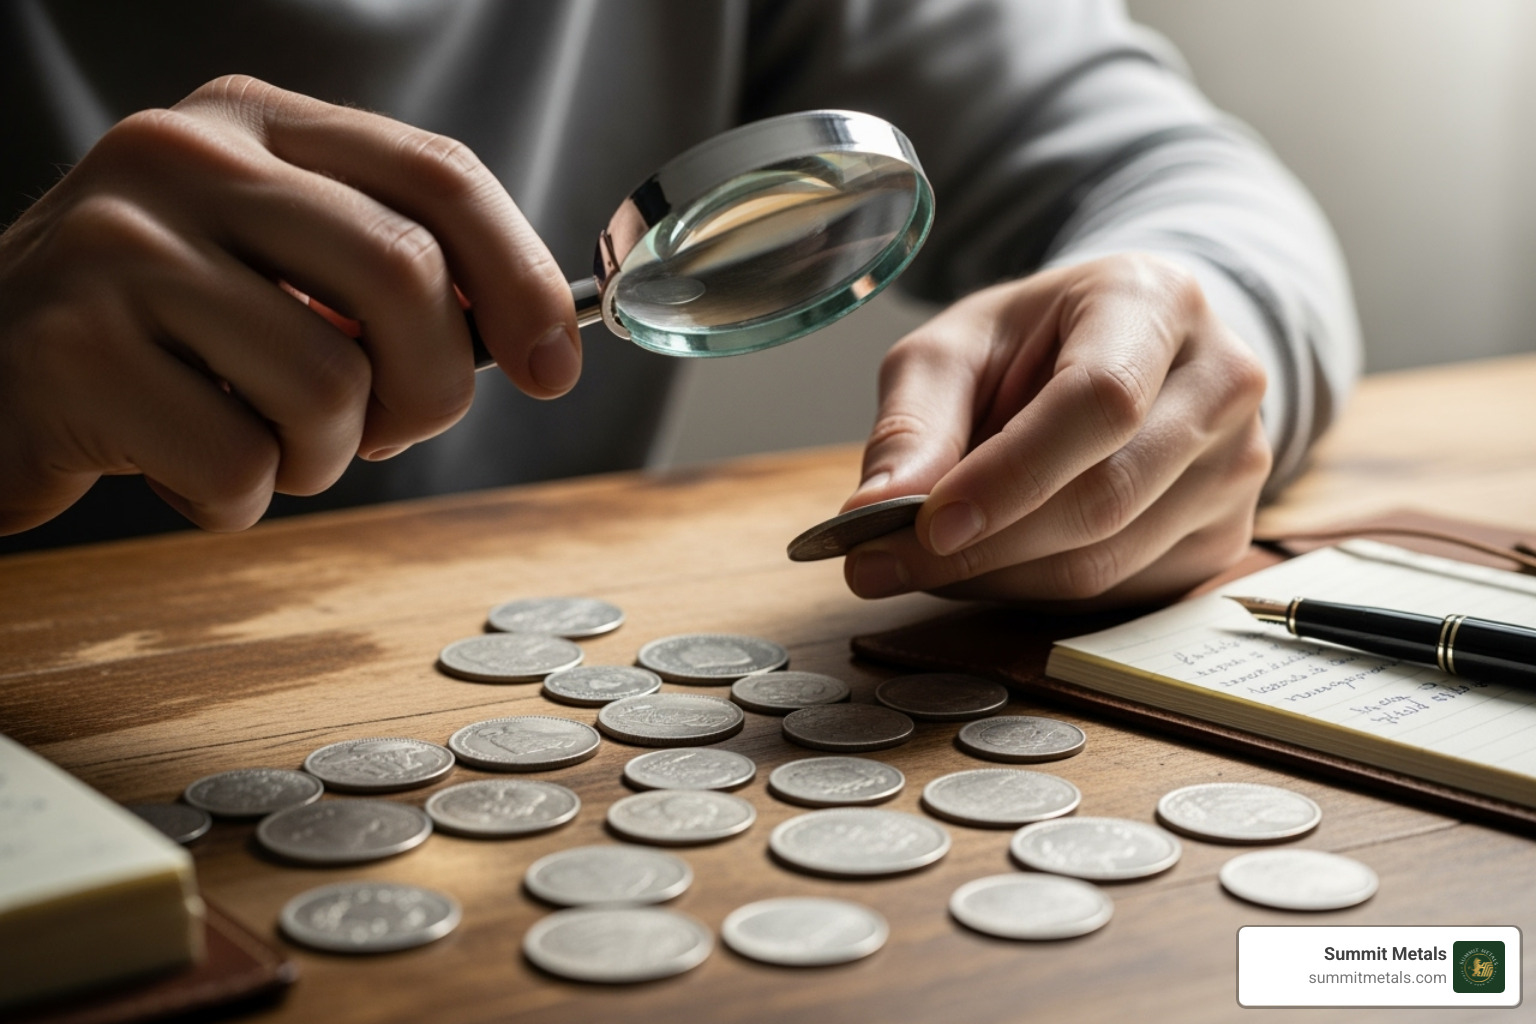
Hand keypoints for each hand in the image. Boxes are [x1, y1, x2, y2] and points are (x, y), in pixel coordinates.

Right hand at [0, 75, 577, 535]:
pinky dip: (237, 499)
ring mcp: (118, 246)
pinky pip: (238, 466)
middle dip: (429, 388)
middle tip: (387, 429)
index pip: (438, 174)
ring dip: (319, 456)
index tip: (555, 366)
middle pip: (404, 275)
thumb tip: (527, 339)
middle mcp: (182, 156)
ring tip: (254, 436)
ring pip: (329, 388)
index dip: (520, 278)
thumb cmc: (162, 330)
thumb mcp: (273, 261)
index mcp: (253, 119)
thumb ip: (385, 273)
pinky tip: (180, 462)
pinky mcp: (72, 351)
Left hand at [842, 254, 1270, 607]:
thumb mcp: (955, 348)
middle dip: (981, 546)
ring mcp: (1239, 468)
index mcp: (1156, 302)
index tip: (925, 524)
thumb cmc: (1033, 344)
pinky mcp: (1226, 536)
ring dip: (995, 576)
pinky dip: (1033, 591)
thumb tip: (875, 509)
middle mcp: (1222, 382)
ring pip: (1105, 562)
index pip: (1099, 402)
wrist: (1120, 355)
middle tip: (879, 564)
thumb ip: (913, 422)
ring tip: (926, 556)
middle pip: (1104, 497)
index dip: (1010, 475)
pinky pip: (1118, 592)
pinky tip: (993, 558)